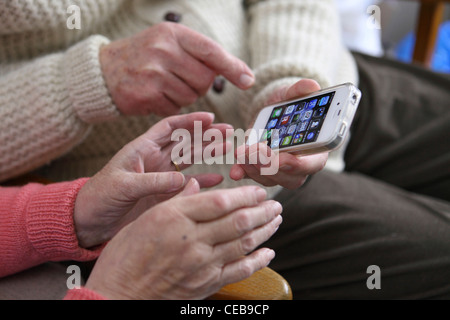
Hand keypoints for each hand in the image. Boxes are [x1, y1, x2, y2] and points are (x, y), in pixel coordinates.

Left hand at [74, 112, 230, 248]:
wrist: (88, 221)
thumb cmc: (99, 197)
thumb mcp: (123, 185)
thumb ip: (152, 181)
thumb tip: (181, 179)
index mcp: (142, 149)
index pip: (170, 128)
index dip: (190, 121)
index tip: (210, 117)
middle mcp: (154, 160)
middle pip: (186, 142)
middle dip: (207, 135)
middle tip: (228, 132)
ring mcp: (161, 177)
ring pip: (190, 161)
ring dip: (209, 154)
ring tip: (227, 148)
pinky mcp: (163, 195)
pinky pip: (187, 185)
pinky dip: (203, 181)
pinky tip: (218, 179)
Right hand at [85, 180, 281, 299]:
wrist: (118, 295)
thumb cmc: (125, 257)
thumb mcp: (145, 218)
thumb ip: (175, 201)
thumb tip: (195, 184)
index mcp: (174, 218)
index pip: (220, 202)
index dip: (245, 195)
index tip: (258, 192)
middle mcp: (192, 240)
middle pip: (238, 221)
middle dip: (263, 211)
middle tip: (275, 205)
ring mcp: (201, 265)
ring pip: (244, 243)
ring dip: (265, 231)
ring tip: (276, 221)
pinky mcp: (205, 284)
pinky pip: (240, 271)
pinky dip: (258, 261)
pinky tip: (269, 252)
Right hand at [100, 22, 254, 116]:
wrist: (103, 72)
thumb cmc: (143, 57)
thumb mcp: (167, 42)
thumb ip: (199, 53)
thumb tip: (240, 73)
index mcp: (173, 33)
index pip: (211, 51)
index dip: (232, 67)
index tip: (248, 80)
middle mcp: (163, 50)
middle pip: (205, 80)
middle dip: (200, 85)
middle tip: (181, 79)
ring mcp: (153, 73)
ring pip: (191, 97)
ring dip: (184, 97)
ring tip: (164, 85)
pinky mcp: (146, 95)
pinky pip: (175, 108)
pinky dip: (170, 106)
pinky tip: (155, 95)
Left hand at [230, 79, 327, 188]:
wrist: (271, 111)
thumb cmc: (288, 104)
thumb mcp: (292, 94)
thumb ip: (301, 91)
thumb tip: (312, 85)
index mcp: (316, 149)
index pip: (312, 164)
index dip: (298, 164)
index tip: (281, 158)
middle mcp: (300, 166)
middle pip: (290, 177)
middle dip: (270, 166)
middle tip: (254, 151)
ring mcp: (281, 172)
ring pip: (271, 180)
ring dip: (255, 169)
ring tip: (242, 153)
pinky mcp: (262, 172)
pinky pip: (254, 178)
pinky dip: (244, 173)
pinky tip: (235, 170)